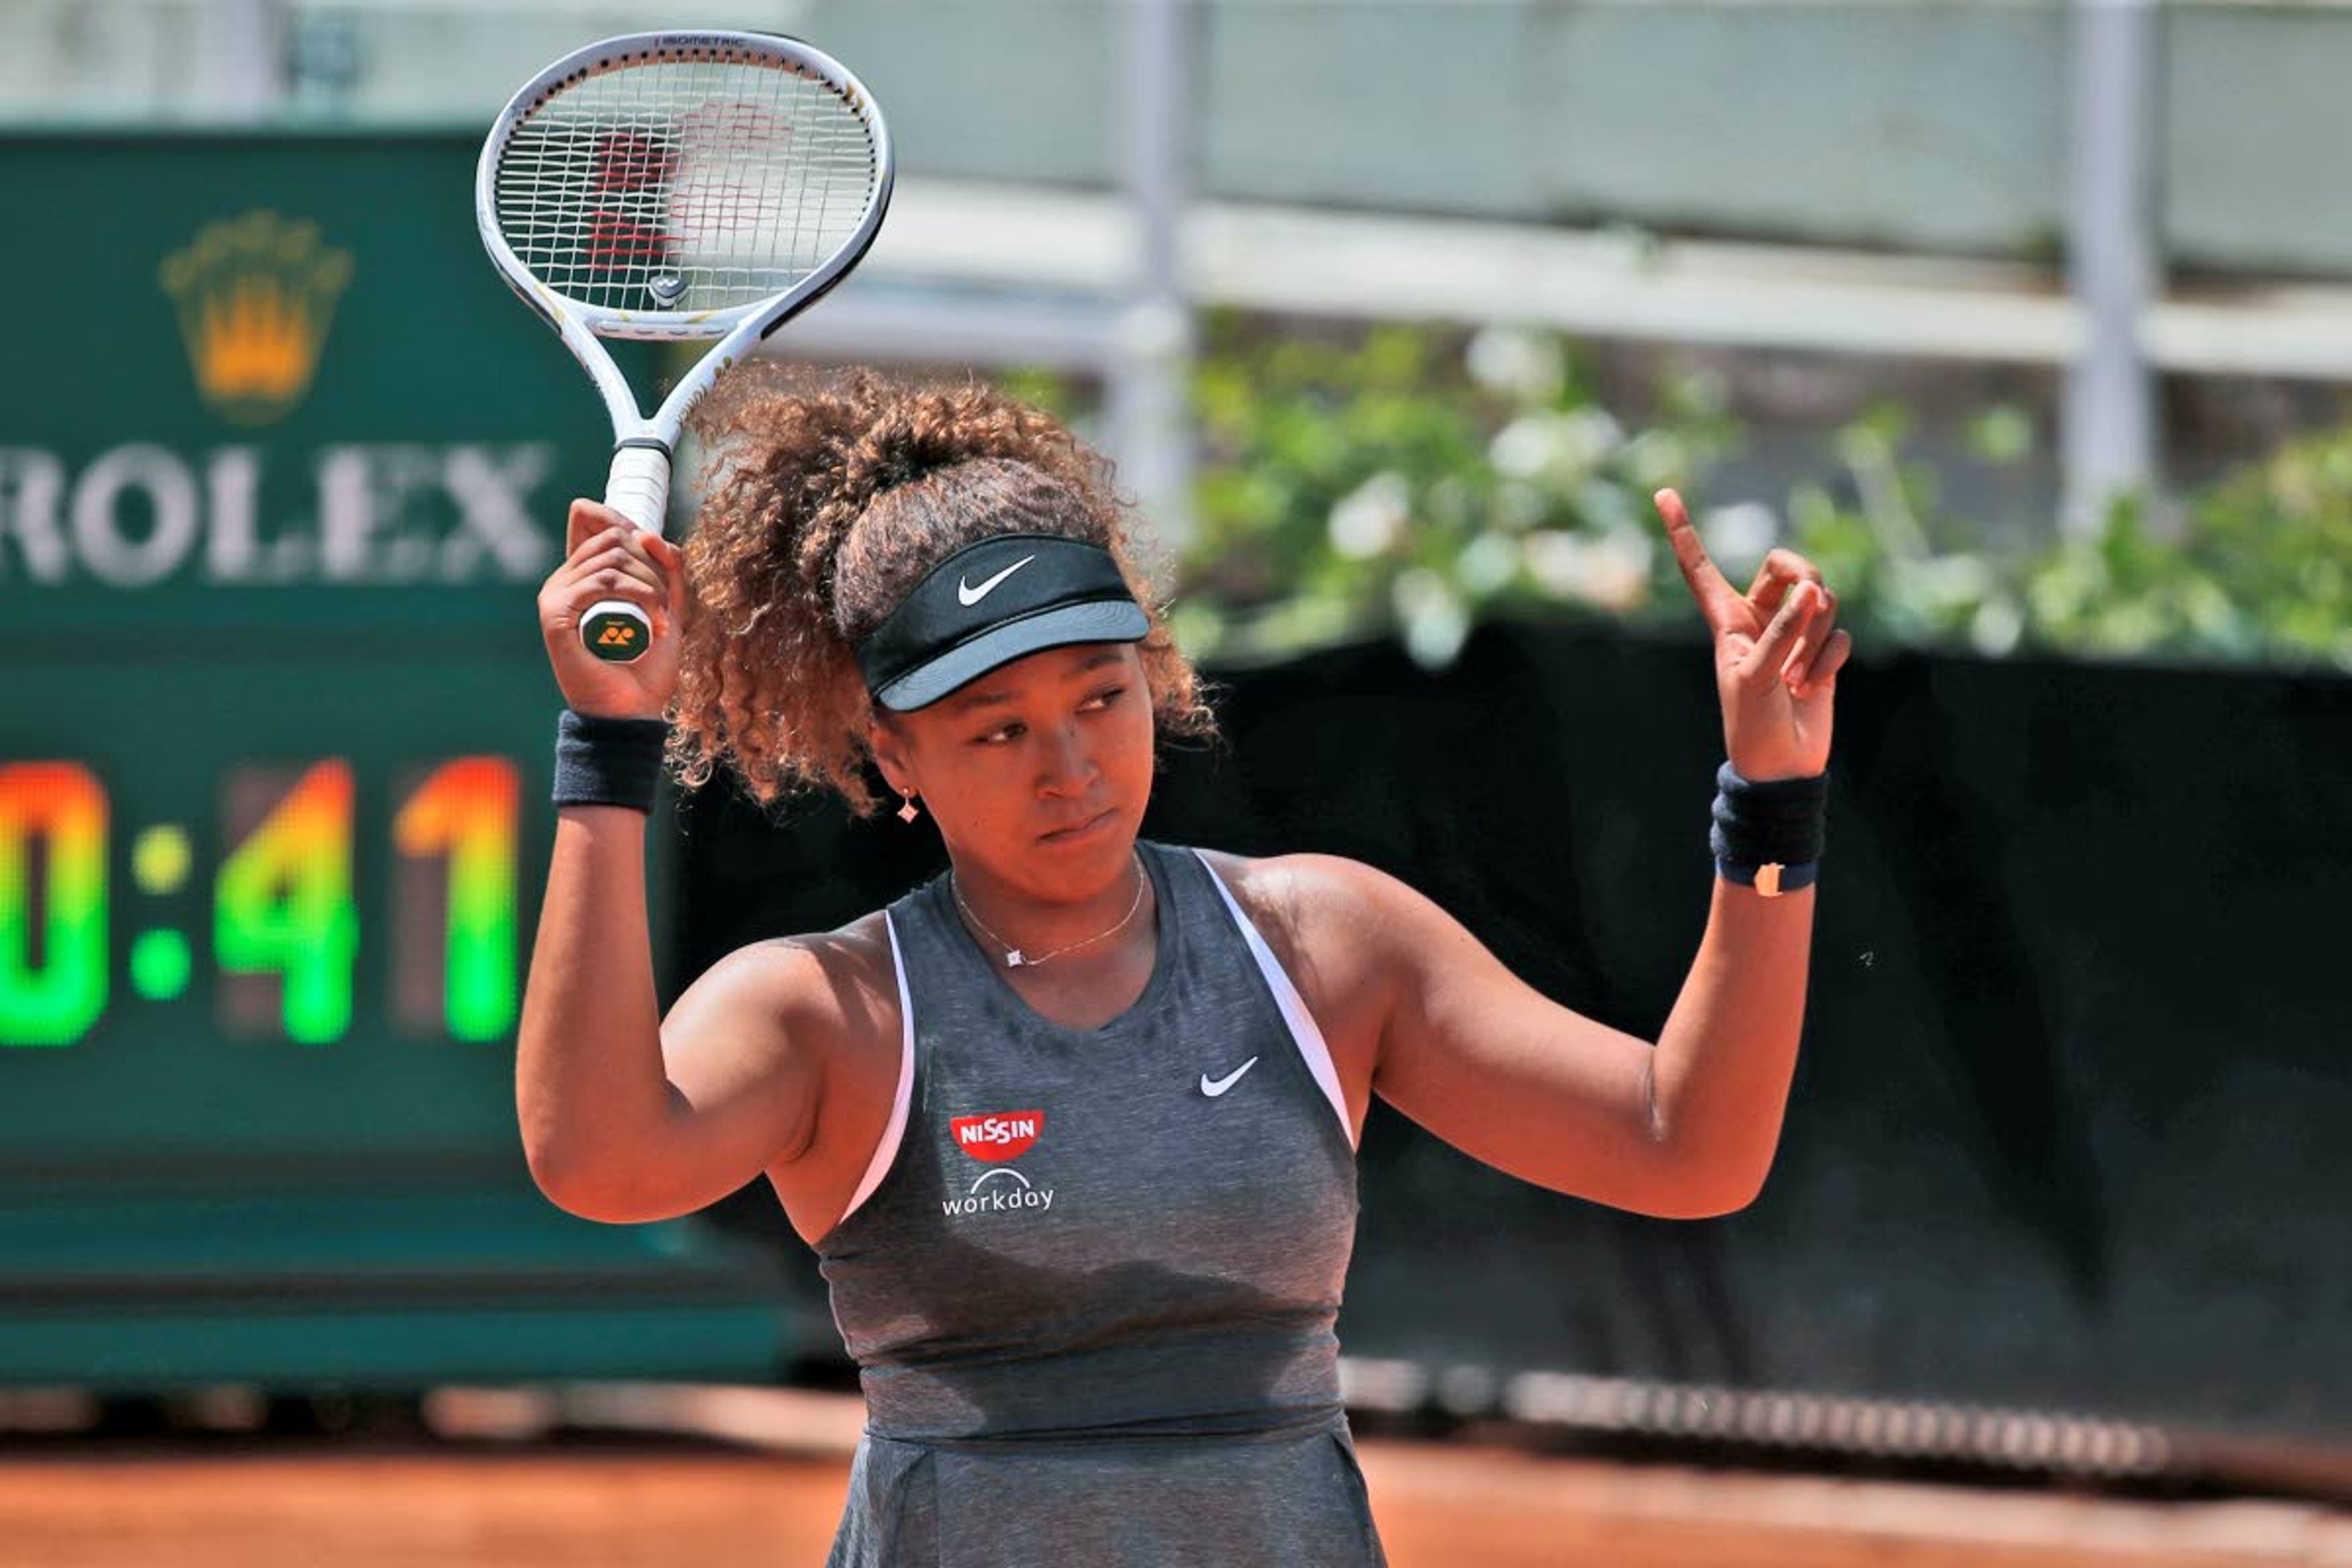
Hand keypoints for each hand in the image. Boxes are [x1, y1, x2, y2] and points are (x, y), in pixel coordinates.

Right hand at [537, 499, 688, 721]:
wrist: (633, 710)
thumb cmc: (649, 664)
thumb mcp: (670, 607)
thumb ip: (669, 568)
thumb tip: (647, 533)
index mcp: (583, 574)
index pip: (594, 519)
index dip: (628, 524)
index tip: (658, 561)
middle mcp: (564, 579)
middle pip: (613, 538)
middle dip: (653, 566)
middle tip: (666, 606)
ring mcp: (556, 595)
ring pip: (611, 559)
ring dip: (651, 586)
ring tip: (663, 621)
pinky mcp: (555, 614)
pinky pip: (600, 582)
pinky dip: (638, 596)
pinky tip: (655, 624)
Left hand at [1654, 488, 1849, 780]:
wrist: (1780, 767)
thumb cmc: (1751, 725)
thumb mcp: (1756, 676)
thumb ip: (1783, 631)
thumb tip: (1814, 590)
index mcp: (1727, 619)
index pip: (1700, 567)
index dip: (1682, 531)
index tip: (1661, 492)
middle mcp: (1760, 619)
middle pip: (1789, 567)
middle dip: (1806, 581)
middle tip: (1810, 608)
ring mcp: (1794, 634)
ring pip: (1822, 602)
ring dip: (1815, 639)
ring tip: (1796, 680)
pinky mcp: (1822, 653)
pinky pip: (1839, 635)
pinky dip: (1829, 660)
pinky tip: (1812, 689)